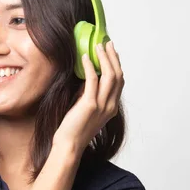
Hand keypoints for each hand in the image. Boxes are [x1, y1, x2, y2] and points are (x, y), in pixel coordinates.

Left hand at [53, 41, 124, 155]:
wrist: (69, 145)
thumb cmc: (74, 129)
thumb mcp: (86, 109)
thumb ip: (89, 94)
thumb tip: (87, 77)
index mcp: (112, 108)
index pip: (120, 82)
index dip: (117, 64)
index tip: (111, 52)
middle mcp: (110, 106)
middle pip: (118, 75)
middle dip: (113, 57)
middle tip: (107, 43)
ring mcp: (102, 105)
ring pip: (109, 76)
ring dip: (104, 58)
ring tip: (97, 47)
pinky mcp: (90, 105)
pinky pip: (93, 81)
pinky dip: (90, 67)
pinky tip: (85, 58)